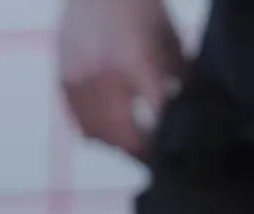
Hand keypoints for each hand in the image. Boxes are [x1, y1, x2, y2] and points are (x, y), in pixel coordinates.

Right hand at [58, 0, 185, 159]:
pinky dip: (94, 132)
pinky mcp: (64, 81)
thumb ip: (178, 77)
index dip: (163, 141)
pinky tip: (107, 131)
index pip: (155, 117)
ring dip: (114, 145)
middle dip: (138, 151)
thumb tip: (189, 112)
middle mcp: (104, 75)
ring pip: (97, 134)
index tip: (171, 154)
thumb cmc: (139, 9)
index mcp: (137, 62)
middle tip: (150, 159)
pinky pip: (79, 121)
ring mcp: (80, 80)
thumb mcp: (168, 40)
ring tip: (129, 146)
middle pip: (122, 135)